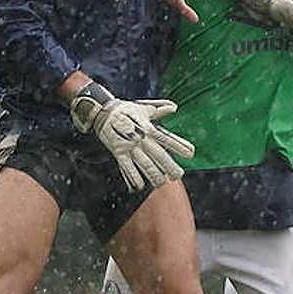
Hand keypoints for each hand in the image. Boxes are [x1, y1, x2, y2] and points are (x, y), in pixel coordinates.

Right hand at [69, 83, 194, 191]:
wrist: (102, 110)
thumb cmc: (126, 110)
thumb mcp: (144, 108)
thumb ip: (160, 109)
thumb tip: (174, 107)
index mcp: (149, 127)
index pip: (167, 139)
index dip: (179, 146)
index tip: (190, 154)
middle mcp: (141, 138)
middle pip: (157, 154)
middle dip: (169, 166)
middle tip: (179, 176)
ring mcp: (129, 146)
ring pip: (143, 163)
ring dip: (153, 174)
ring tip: (162, 183)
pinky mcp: (117, 152)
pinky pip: (126, 166)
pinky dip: (133, 177)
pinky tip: (140, 186)